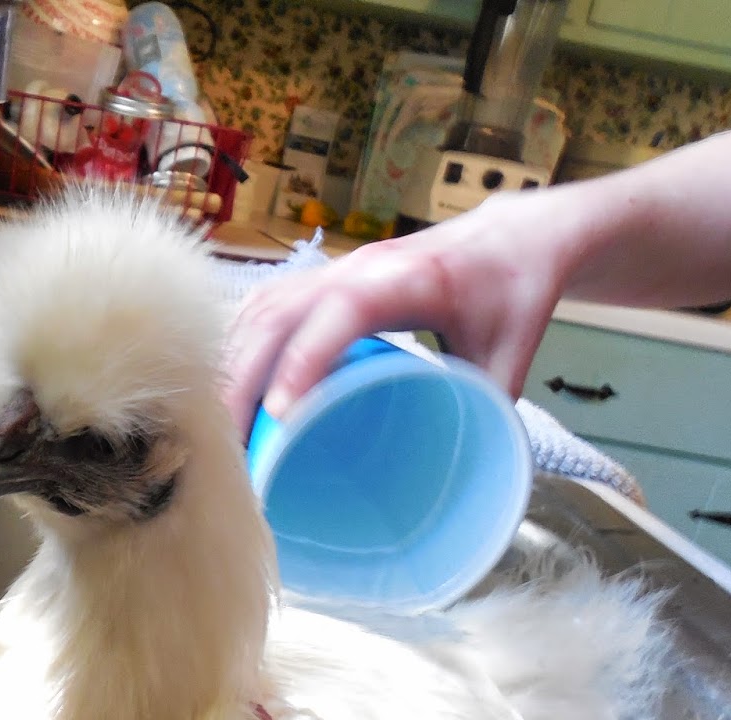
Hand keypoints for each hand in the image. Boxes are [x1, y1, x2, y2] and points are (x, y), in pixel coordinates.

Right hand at [221, 189, 576, 436]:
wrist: (509, 236)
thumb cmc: (512, 290)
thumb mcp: (514, 352)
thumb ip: (490, 407)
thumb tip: (466, 472)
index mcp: (408, 279)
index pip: (341, 311)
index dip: (306, 359)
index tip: (280, 415)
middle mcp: (358, 268)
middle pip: (278, 312)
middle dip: (243, 377)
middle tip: (228, 444)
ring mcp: (333, 270)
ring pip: (260, 309)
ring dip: (231, 365)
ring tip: (216, 428)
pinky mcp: (321, 281)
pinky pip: (262, 308)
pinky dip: (237, 349)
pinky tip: (224, 390)